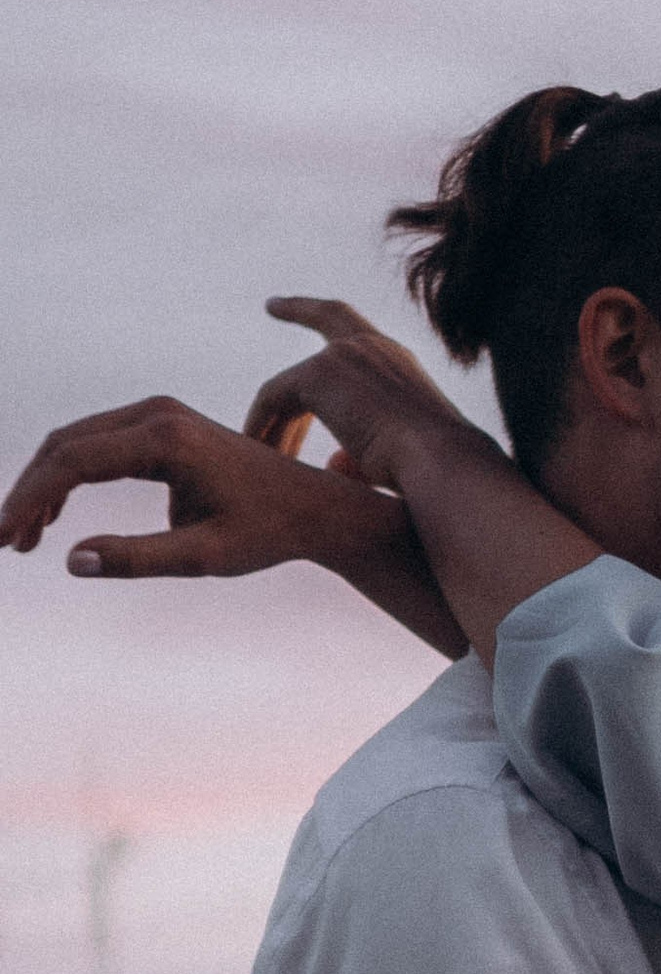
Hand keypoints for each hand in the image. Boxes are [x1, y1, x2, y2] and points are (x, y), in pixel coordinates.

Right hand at [0, 394, 468, 655]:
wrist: (316, 507)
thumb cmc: (269, 533)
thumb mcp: (205, 557)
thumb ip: (138, 558)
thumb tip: (71, 561)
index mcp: (165, 440)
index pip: (72, 462)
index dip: (29, 500)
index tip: (4, 538)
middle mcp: (157, 414)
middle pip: (64, 444)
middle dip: (29, 493)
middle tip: (6, 541)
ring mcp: (160, 413)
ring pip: (76, 441)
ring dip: (45, 485)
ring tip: (24, 537)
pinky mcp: (164, 423)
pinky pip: (99, 442)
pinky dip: (71, 475)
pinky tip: (57, 517)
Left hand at [247, 297, 493, 498]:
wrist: (440, 465)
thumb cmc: (429, 473)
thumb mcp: (394, 459)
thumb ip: (360, 456)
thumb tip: (333, 462)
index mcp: (400, 364)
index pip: (358, 328)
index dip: (323, 314)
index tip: (287, 304)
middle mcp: (375, 347)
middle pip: (326, 318)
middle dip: (297, 310)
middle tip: (274, 306)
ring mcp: (346, 354)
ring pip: (290, 383)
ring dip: (271, 420)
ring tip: (253, 449)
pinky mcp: (320, 372)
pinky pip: (272, 397)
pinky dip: (260, 426)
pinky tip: (254, 454)